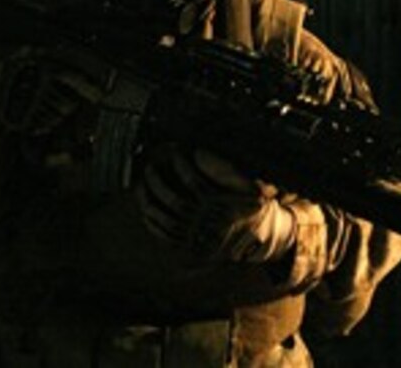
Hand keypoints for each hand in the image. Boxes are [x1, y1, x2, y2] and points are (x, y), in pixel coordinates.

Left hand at [135, 146, 295, 263]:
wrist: (259, 239)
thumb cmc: (251, 208)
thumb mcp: (253, 187)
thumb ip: (228, 170)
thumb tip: (199, 154)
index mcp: (221, 206)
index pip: (194, 182)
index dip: (180, 164)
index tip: (175, 152)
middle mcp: (207, 222)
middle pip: (174, 201)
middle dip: (158, 182)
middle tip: (150, 167)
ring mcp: (198, 236)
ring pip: (166, 219)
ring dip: (149, 200)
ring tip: (141, 185)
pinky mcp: (190, 248)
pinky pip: (165, 235)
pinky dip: (152, 221)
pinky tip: (146, 209)